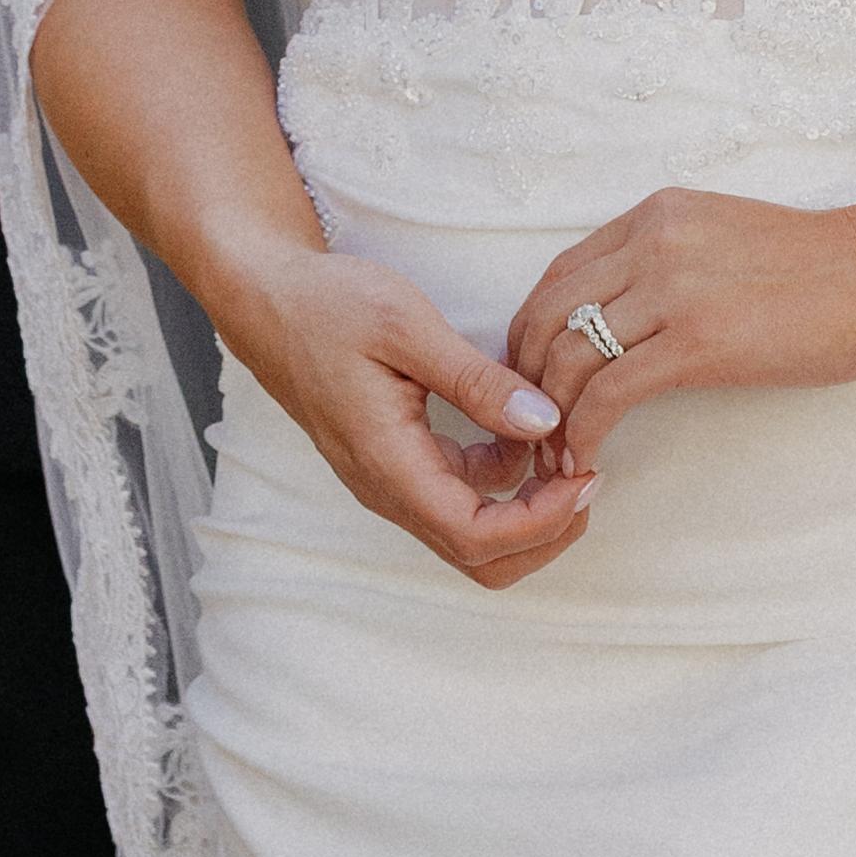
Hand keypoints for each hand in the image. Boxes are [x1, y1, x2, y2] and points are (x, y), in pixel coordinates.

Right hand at [226, 240, 594, 589]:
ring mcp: (391, 481)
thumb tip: (544, 423)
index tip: (585, 475)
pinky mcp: (397, 463)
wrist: (266, 299)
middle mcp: (389, 489)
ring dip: (528, 507)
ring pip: (472, 533)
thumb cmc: (326, 307)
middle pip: (480, 557)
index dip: (543, 521)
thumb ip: (477, 380)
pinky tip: (522, 430)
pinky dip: (502, 480)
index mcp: (390, 465)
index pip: (478, 536)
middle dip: (546, 532)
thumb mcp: (407, 326)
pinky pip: (458, 497)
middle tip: (588, 478)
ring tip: (564, 448)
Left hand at [506, 186, 855, 476]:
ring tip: (556, 456)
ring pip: (565, 355)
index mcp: (655, 216)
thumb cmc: (824, 265)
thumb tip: (637, 316)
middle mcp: (649, 243)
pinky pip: (608, 393)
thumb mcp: (726, 237)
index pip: (558, 275)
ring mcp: (670, 289)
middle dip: (523, 377)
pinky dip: (584, 432)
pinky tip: (588, 459)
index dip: (532, 334)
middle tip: (530, 428)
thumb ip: (674, 262)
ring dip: (548, 415)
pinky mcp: (696, 341)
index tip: (535, 381)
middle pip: (545, 312)